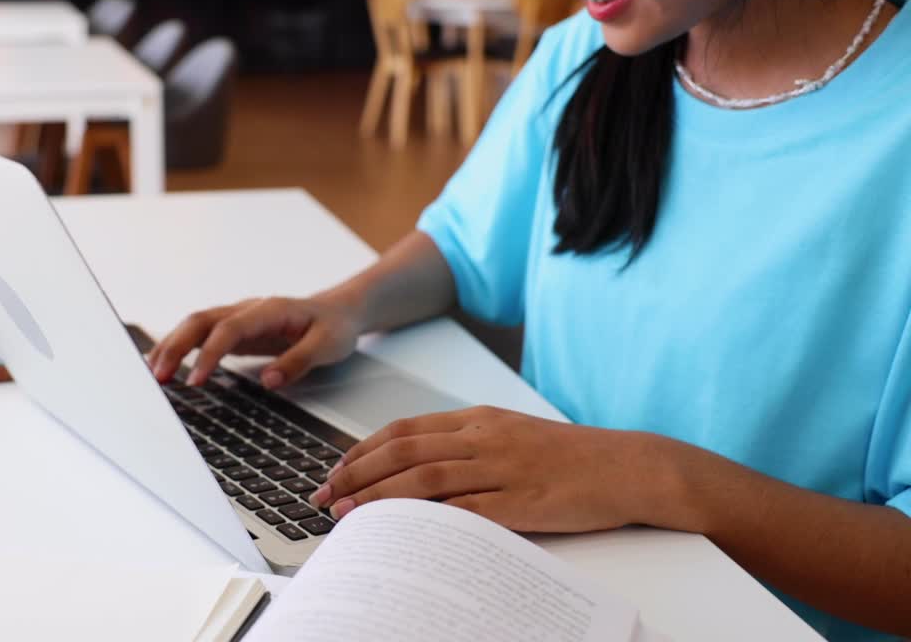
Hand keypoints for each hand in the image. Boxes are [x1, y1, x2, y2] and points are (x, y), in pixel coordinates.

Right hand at [146, 294, 364, 388]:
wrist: (339, 311)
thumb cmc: (334, 327)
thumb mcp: (328, 345)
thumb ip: (298, 361)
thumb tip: (269, 380)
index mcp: (270, 310)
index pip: (229, 329)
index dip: (209, 353)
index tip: (195, 380)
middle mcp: (248, 309)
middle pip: (201, 321)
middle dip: (176, 346)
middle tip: (158, 377)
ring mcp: (238, 318)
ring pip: (195, 325)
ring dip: (171, 347)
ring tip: (152, 375)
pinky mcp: (234, 330)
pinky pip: (200, 335)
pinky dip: (178, 348)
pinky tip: (164, 365)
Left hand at [309, 406, 659, 532]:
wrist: (629, 466)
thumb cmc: (571, 456)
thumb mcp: (513, 436)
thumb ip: (468, 446)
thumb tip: (417, 467)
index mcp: (480, 420)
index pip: (406, 429)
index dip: (364, 449)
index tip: (336, 468)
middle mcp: (484, 438)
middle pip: (403, 451)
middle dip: (356, 473)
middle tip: (323, 494)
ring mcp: (502, 469)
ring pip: (424, 477)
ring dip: (377, 496)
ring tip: (345, 513)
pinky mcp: (521, 502)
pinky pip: (465, 510)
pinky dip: (426, 520)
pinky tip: (401, 531)